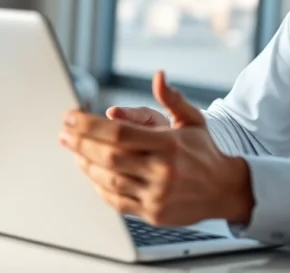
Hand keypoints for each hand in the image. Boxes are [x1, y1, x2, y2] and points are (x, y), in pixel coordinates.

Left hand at [59, 71, 253, 226]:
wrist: (225, 190)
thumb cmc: (205, 153)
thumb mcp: (193, 120)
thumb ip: (172, 99)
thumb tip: (158, 76)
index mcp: (169, 145)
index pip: (119, 133)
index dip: (89, 125)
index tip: (71, 117)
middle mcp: (162, 170)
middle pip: (108, 156)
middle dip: (80, 143)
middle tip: (64, 133)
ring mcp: (156, 194)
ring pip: (109, 180)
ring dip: (86, 165)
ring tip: (74, 152)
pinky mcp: (153, 213)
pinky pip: (117, 201)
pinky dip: (99, 187)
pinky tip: (91, 174)